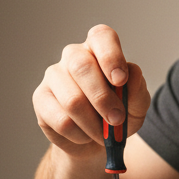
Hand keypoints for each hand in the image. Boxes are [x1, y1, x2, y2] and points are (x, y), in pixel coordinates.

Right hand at [32, 24, 150, 155]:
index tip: (120, 81)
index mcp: (98, 48)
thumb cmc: (115, 116)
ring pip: (72, 100)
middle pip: (82, 67)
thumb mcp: (136, 105)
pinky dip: (79, 134)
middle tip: (117, 119)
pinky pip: (62, 121)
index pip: (101, 37)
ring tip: (103, 135)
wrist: (93, 142)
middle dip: (102, 98)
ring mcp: (53, 76)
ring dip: (93, 124)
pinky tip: (84, 135)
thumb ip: (137, 90)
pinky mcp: (41, 99)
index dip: (111, 57)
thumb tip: (132, 74)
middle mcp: (73, 56)